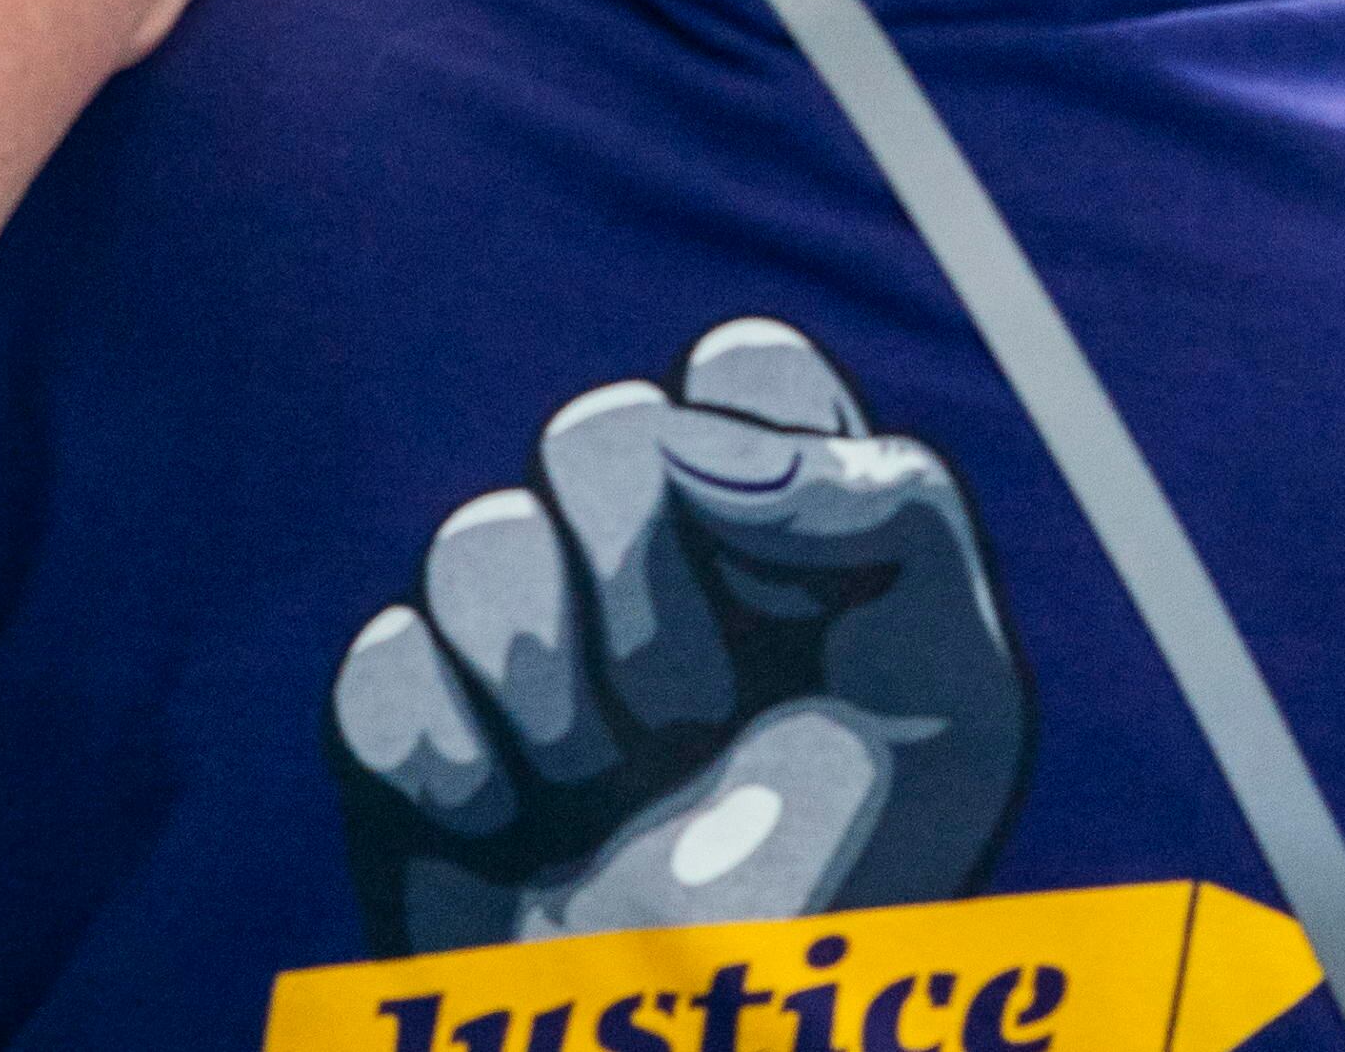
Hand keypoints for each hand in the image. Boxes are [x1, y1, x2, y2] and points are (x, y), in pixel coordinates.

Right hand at [332, 319, 1024, 950]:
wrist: (710, 1050)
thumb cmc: (853, 896)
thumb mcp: (958, 700)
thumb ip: (893, 510)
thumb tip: (697, 443)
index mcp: (778, 529)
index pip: (738, 361)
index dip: (760, 457)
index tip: (800, 599)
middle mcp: (641, 557)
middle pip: (596, 431)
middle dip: (657, 598)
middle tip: (704, 727)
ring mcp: (515, 638)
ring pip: (479, 540)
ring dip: (563, 699)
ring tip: (616, 798)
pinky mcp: (407, 728)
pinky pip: (386, 668)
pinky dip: (457, 767)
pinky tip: (515, 837)